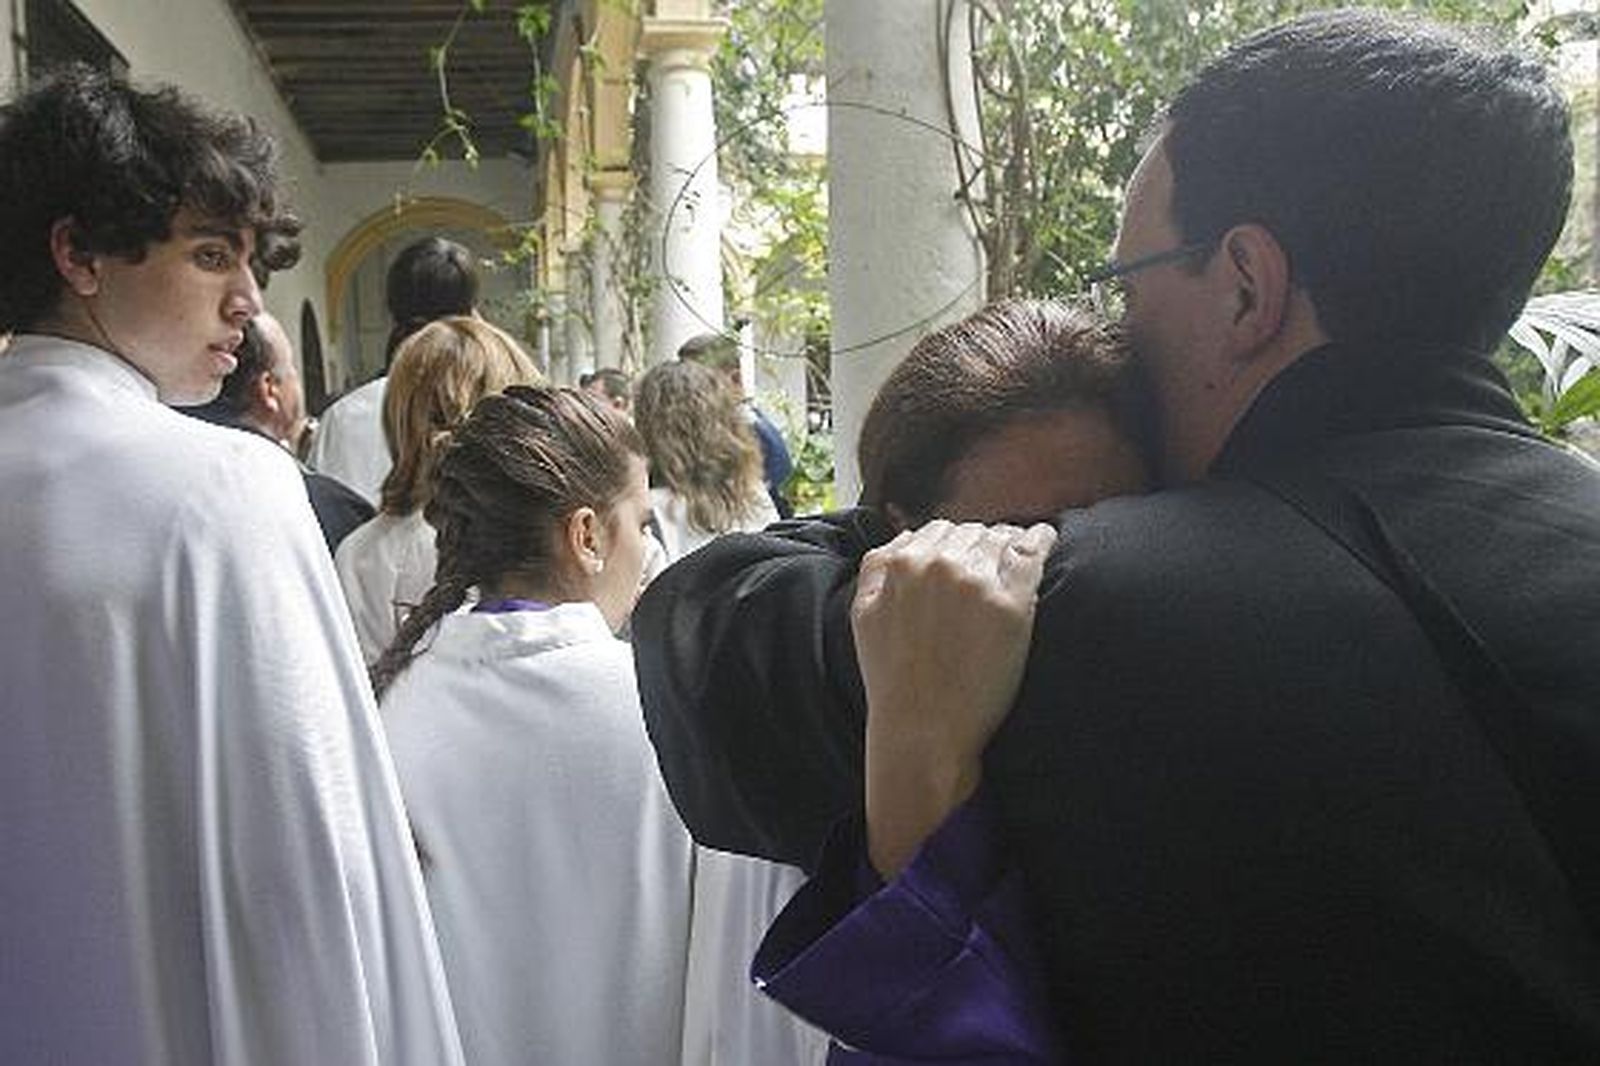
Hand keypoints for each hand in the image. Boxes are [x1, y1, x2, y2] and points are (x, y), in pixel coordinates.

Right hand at [852, 519, 1056, 875]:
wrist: (923, 729)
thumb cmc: (893, 680)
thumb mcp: (863, 615)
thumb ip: (876, 569)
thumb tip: (902, 539)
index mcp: (902, 563)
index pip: (939, 531)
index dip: (955, 545)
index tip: (969, 558)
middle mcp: (938, 564)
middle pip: (972, 532)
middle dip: (981, 545)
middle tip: (994, 564)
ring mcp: (976, 583)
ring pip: (1001, 538)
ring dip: (1009, 544)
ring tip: (1021, 553)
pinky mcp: (1011, 604)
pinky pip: (1033, 553)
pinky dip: (1041, 542)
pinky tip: (1047, 541)